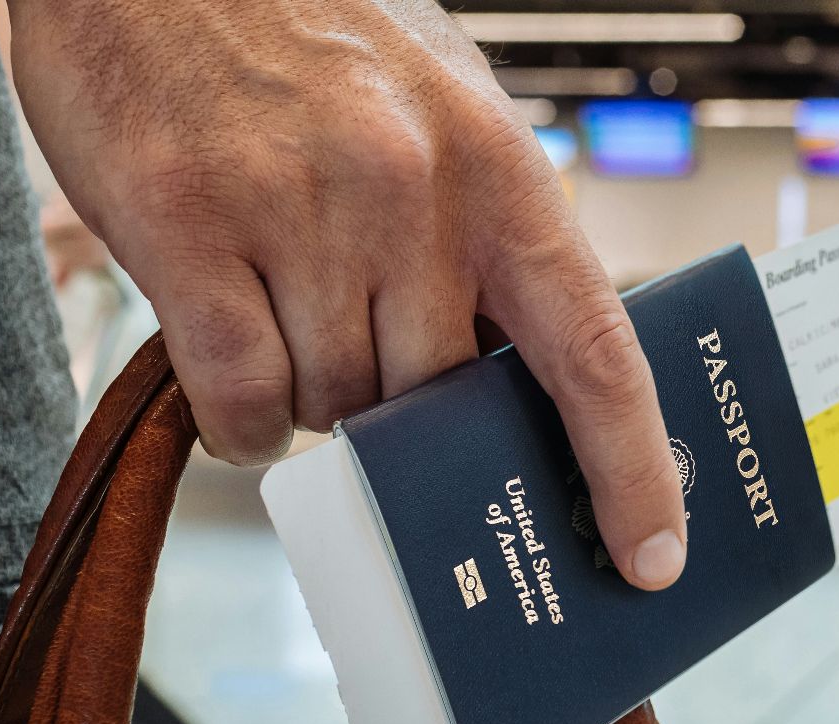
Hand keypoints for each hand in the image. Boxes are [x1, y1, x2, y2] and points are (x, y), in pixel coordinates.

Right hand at [8, 0, 687, 588]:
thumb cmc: (315, 34)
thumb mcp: (447, 112)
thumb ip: (494, 238)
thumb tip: (526, 374)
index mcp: (502, 171)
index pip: (597, 355)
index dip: (634, 470)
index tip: (652, 556)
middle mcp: (414, 193)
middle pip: (437, 398)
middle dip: (407, 406)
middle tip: (366, 340)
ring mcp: (299, 209)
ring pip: (339, 405)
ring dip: (318, 395)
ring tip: (284, 307)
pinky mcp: (186, 224)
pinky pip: (241, 395)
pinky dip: (242, 417)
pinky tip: (235, 366)